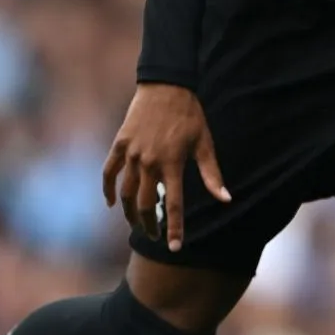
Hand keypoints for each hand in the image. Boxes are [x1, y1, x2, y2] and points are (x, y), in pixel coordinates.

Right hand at [102, 83, 230, 251]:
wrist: (166, 86)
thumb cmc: (190, 116)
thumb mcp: (205, 144)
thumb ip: (212, 175)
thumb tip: (226, 199)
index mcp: (172, 163)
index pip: (173, 205)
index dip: (174, 228)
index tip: (174, 247)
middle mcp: (149, 162)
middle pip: (145, 204)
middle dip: (150, 225)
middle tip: (156, 236)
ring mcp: (131, 153)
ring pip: (125, 192)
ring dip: (130, 212)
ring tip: (137, 223)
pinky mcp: (119, 144)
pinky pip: (109, 172)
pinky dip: (108, 189)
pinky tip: (112, 203)